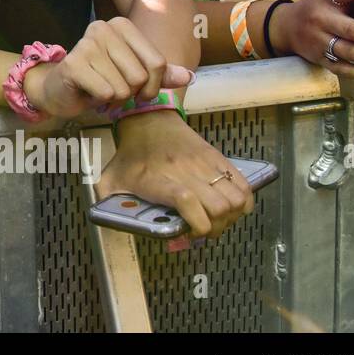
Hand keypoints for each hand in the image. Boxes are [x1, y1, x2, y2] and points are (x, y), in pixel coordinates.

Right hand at [24, 18, 193, 119]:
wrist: (59, 90)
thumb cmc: (100, 81)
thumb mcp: (134, 76)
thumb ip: (160, 75)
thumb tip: (188, 77)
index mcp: (122, 25)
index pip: (158, 63)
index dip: (151, 86)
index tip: (136, 90)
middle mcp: (103, 28)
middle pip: (139, 77)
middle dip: (129, 94)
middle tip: (112, 91)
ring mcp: (86, 44)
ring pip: (123, 88)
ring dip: (113, 99)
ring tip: (99, 91)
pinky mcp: (73, 64)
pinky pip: (105, 93)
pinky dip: (99, 101)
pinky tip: (88, 93)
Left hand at [100, 111, 253, 238]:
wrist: (148, 121)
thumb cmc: (130, 156)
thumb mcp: (111, 180)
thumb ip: (109, 205)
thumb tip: (112, 225)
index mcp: (158, 180)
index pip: (185, 200)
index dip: (196, 224)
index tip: (188, 233)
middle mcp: (185, 172)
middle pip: (217, 207)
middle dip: (214, 229)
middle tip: (202, 231)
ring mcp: (205, 164)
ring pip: (235, 199)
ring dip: (230, 217)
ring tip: (216, 220)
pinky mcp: (218, 158)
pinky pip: (244, 185)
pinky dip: (244, 202)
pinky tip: (231, 208)